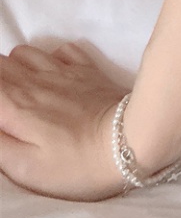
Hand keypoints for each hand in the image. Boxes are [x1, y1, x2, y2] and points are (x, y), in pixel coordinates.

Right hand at [0, 42, 128, 200]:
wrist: (131, 141)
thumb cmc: (75, 164)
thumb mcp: (24, 168)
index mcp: (15, 105)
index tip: (2, 116)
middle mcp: (34, 81)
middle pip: (0, 64)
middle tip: (6, 105)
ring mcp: (63, 71)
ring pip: (24, 52)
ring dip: (14, 66)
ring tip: (18, 89)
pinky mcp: (87, 69)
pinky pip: (60, 49)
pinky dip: (49, 58)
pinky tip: (52, 74)